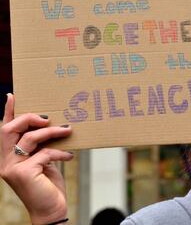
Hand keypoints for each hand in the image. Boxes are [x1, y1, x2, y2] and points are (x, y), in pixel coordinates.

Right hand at [0, 94, 72, 224]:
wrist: (50, 210)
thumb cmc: (48, 184)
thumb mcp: (44, 160)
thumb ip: (41, 146)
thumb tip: (52, 125)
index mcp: (8, 155)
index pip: (5, 130)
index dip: (8, 112)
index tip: (12, 95)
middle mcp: (4, 161)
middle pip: (10, 129)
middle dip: (30, 118)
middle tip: (49, 117)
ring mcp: (11, 168)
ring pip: (31, 138)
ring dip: (53, 132)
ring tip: (69, 130)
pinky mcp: (23, 173)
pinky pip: (45, 153)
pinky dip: (60, 152)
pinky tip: (70, 156)